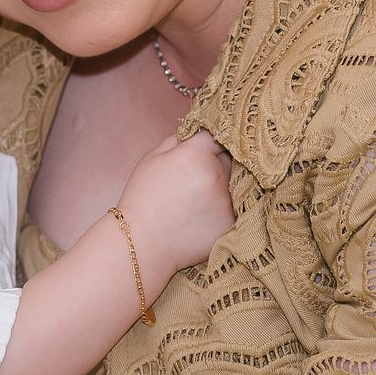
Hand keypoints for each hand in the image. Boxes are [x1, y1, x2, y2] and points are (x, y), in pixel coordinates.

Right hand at [115, 130, 233, 273]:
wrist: (142, 243)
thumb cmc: (142, 198)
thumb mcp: (152, 158)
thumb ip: (177, 139)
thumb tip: (196, 132)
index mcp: (196, 154)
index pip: (217, 136)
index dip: (209, 142)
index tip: (204, 149)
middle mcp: (216, 175)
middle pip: (229, 158)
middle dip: (217, 162)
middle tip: (195, 178)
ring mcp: (226, 200)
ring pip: (234, 182)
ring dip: (222, 185)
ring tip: (197, 199)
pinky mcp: (231, 221)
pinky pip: (234, 205)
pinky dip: (222, 207)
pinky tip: (202, 215)